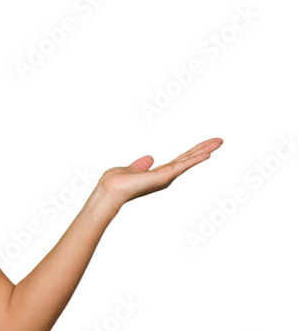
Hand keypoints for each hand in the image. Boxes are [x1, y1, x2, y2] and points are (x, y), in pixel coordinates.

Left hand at [97, 138, 223, 207]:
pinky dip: (195, 159)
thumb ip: (141, 165)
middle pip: (188, 159)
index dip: (192, 152)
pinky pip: (183, 165)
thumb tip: (149, 158)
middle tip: (219, 140)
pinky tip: (207, 153)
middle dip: (204, 149)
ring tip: (218, 142)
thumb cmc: (116, 183)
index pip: (180, 160)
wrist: (110, 190)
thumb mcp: (131, 169)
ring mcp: (166, 177)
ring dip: (204, 150)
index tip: (205, 146)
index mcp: (159, 173)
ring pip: (189, 160)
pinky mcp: (164, 176)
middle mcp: (166, 176)